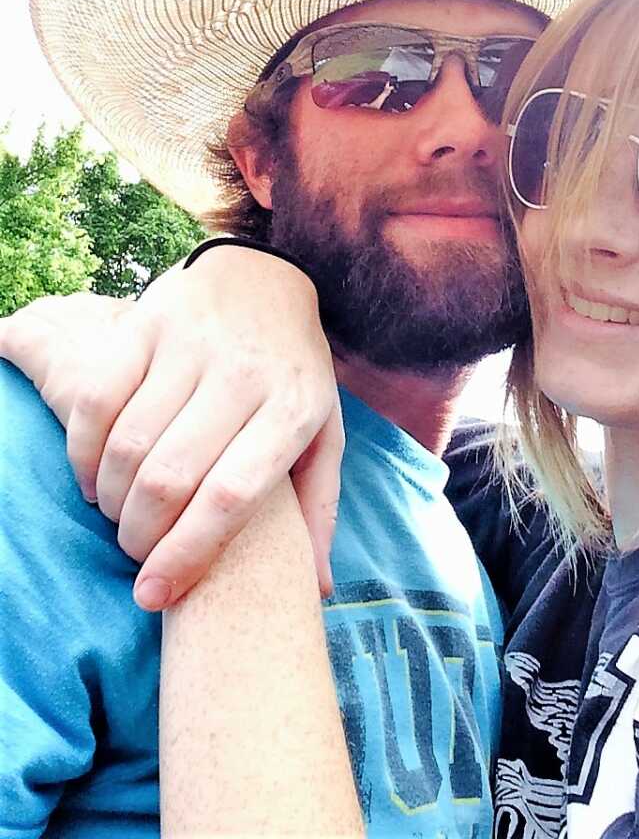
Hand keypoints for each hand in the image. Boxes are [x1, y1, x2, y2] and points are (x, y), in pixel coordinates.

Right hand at [0, 247, 342, 606]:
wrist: (266, 274)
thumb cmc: (295, 369)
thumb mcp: (324, 430)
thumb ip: (318, 506)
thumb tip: (317, 589)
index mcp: (294, 409)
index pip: (233, 496)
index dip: (188, 554)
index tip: (155, 595)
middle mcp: (244, 375)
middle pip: (172, 478)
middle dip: (141, 536)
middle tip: (137, 552)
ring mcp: (192, 345)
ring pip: (129, 444)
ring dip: (111, 499)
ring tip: (118, 517)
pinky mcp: (146, 323)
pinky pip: (96, 399)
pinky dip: (83, 451)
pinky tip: (93, 476)